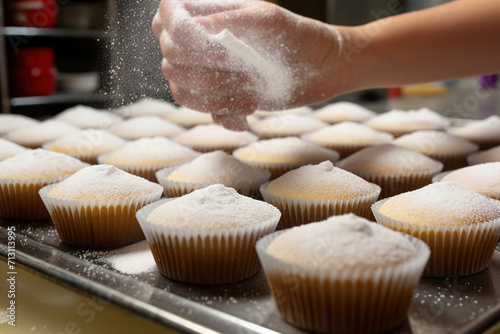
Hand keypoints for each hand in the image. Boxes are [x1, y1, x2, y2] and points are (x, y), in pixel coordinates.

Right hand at [153, 0, 347, 129]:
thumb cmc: (301, 37)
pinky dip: (224, 114)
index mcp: (211, 13)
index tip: (202, 41)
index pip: (169, 15)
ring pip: (181, 88)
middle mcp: (203, 43)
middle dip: (206, 70)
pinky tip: (249, 111)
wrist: (323, 70)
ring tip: (252, 94)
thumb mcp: (270, 21)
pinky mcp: (221, 97)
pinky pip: (203, 111)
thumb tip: (196, 29)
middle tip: (244, 72)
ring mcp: (210, 72)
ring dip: (215, 96)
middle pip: (171, 58)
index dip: (176, 30)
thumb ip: (232, 21)